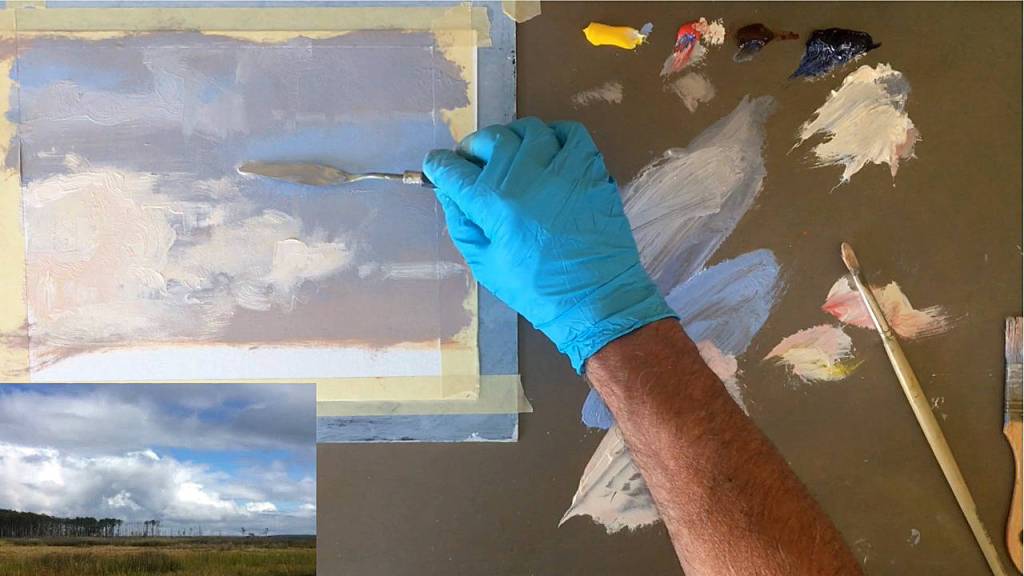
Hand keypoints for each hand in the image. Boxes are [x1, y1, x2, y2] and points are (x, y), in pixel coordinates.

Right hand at [424, 118, 675, 372]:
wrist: (595, 298)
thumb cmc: (535, 289)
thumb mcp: (484, 263)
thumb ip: (461, 222)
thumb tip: (447, 189)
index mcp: (493, 205)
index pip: (453, 169)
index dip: (439, 166)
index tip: (438, 167)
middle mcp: (524, 179)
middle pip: (490, 140)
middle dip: (473, 147)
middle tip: (474, 162)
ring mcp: (561, 170)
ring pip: (528, 130)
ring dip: (511, 138)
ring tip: (510, 154)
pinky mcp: (591, 170)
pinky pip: (570, 133)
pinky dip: (554, 134)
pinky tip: (546, 151)